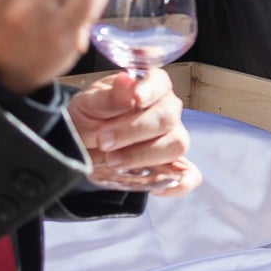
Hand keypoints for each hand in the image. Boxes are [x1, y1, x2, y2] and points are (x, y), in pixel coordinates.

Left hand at [69, 68, 196, 195]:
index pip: (161, 83)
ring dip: (144, 156)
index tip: (136, 100)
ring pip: (177, 146)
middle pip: (167, 118)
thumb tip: (127, 81)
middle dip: (133, 132)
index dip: (151, 91)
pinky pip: (189, 176)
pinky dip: (177, 184)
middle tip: (104, 141)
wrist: (81, 145)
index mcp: (149, 87)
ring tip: (113, 161)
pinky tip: (154, 188)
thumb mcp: (88, 104)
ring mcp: (172, 138)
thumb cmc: (88, 118)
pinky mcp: (173, 166)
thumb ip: (109, 96)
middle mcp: (167, 110)